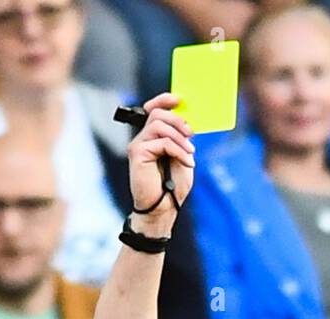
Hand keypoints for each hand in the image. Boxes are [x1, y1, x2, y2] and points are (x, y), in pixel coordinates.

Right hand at [126, 92, 195, 236]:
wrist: (164, 208)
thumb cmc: (172, 186)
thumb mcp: (182, 156)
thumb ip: (181, 138)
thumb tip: (188, 121)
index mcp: (152, 138)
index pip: (154, 110)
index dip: (164, 100)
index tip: (179, 100)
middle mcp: (143, 139)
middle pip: (158, 113)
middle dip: (178, 121)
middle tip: (191, 135)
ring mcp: (138, 145)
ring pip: (159, 124)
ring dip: (180, 138)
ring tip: (190, 153)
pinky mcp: (137, 153)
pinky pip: (161, 141)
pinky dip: (178, 150)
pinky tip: (186, 161)